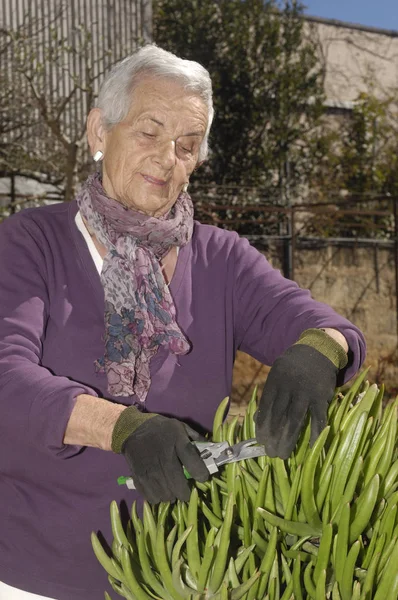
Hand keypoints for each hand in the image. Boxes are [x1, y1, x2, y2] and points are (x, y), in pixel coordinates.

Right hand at [113, 408, 208, 502]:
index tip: (203, 478)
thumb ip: (196, 439)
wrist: (132, 429)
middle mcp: (164, 456)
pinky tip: (160, 490)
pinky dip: (158, 497)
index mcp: (177, 441)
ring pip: (165, 494)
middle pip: (178, 484)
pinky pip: (151, 497)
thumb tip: (212, 450)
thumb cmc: (161, 429)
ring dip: (171, 495)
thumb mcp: (180, 427)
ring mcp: (150, 468)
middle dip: (185, 492)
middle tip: (186, 491)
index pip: (192, 460)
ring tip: (172, 490)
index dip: (201, 473)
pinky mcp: (139, 477)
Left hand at [255, 344, 338, 458]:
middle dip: (273, 436)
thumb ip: (269, 396)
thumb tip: (256, 420)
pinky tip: (310, 446)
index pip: (266, 406)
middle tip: (270, 453)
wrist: (318, 350)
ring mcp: (306, 392)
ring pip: (295, 420)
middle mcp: (289, 386)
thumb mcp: (277, 375)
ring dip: (288, 439)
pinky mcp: (322, 397)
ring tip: (282, 454)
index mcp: (275, 380)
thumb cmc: (293, 367)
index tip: (260, 440)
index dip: (262, 425)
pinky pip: (317, 418)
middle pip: (278, 416)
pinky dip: (314, 434)